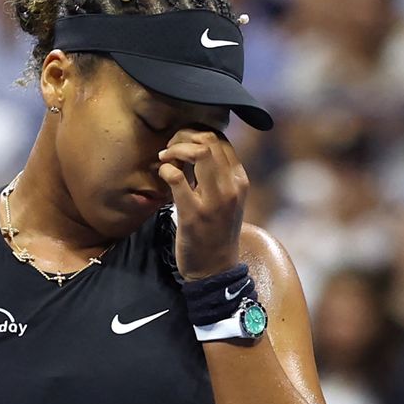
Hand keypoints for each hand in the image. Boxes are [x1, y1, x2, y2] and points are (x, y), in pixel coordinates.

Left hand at [157, 129, 248, 280]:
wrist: (215, 270)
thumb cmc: (216, 232)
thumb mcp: (227, 199)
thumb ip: (217, 175)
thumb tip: (196, 147)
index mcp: (240, 180)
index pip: (221, 139)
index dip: (196, 134)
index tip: (181, 144)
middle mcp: (231, 187)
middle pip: (209, 139)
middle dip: (183, 136)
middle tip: (169, 149)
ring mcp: (214, 201)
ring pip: (198, 152)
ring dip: (175, 148)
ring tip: (165, 158)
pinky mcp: (194, 215)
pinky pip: (177, 178)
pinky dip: (166, 169)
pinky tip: (163, 175)